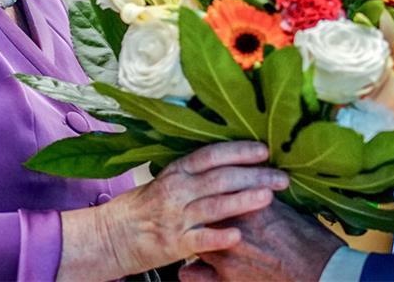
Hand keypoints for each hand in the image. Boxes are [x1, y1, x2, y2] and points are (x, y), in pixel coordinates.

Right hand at [58, 141, 286, 279]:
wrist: (112, 236)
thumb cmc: (144, 207)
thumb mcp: (168, 181)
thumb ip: (196, 173)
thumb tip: (232, 161)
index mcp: (176, 172)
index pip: (211, 155)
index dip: (238, 151)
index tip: (264, 150)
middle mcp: (177, 190)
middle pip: (220, 178)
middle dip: (254, 175)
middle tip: (282, 177)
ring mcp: (176, 217)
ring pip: (215, 205)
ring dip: (243, 200)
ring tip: (268, 197)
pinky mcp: (174, 244)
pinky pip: (200, 239)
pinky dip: (219, 237)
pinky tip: (237, 236)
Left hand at [179, 198, 343, 281]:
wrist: (324, 274)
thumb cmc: (314, 242)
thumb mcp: (290, 209)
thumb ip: (264, 199)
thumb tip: (256, 188)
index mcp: (250, 203)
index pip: (216, 187)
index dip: (215, 190)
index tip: (216, 190)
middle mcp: (232, 226)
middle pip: (201, 210)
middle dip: (201, 211)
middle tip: (205, 214)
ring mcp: (226, 255)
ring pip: (194, 238)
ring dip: (197, 237)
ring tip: (199, 237)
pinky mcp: (226, 281)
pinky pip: (192, 274)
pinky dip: (191, 271)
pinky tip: (194, 268)